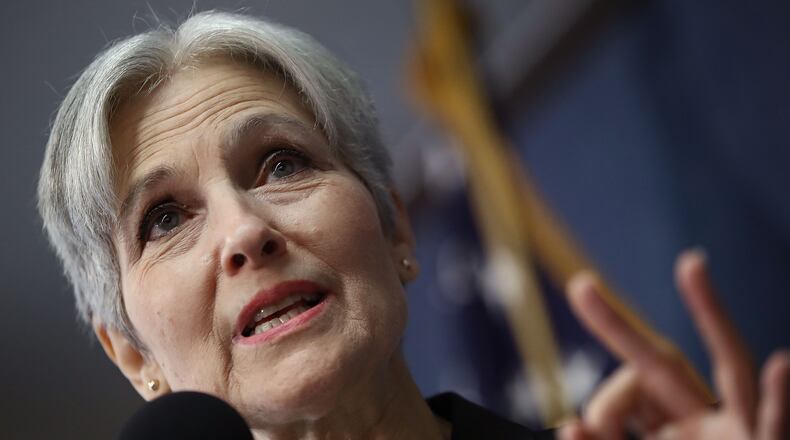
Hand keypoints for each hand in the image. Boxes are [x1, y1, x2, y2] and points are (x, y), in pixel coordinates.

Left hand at [559, 250, 789, 438]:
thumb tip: (567, 423)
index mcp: (669, 425)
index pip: (623, 394)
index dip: (598, 404)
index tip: (572, 419)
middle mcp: (703, 420)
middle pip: (659, 362)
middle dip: (619, 327)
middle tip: (580, 286)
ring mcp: (740, 432)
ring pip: (728, 367)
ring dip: (710, 316)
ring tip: (690, 267)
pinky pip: (775, 423)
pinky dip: (780, 399)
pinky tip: (781, 364)